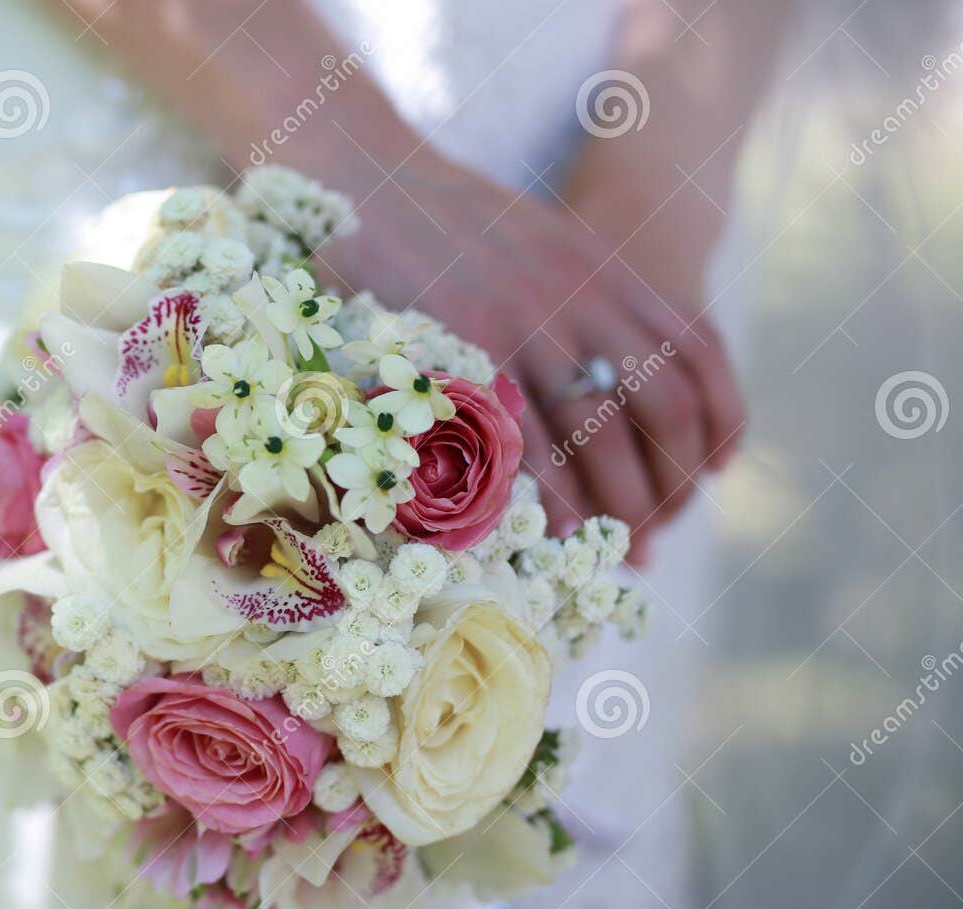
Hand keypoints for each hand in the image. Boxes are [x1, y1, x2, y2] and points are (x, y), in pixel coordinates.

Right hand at [314, 155, 741, 558]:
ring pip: (596, 434)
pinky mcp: (462, 349)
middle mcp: (583, 297)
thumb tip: (615, 384)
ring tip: (608, 550)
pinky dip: (540, 496)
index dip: (719, 428)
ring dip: (611, 505)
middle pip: (661, 408)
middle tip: (651, 541)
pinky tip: (548, 530)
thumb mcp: (546, 246)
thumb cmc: (450, 224)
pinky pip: (518, 439)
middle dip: (667, 486)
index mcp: (610, 271)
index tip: (710, 480)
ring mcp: (523, 324)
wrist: (369, 176)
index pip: (700, 360)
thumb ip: (590, 300)